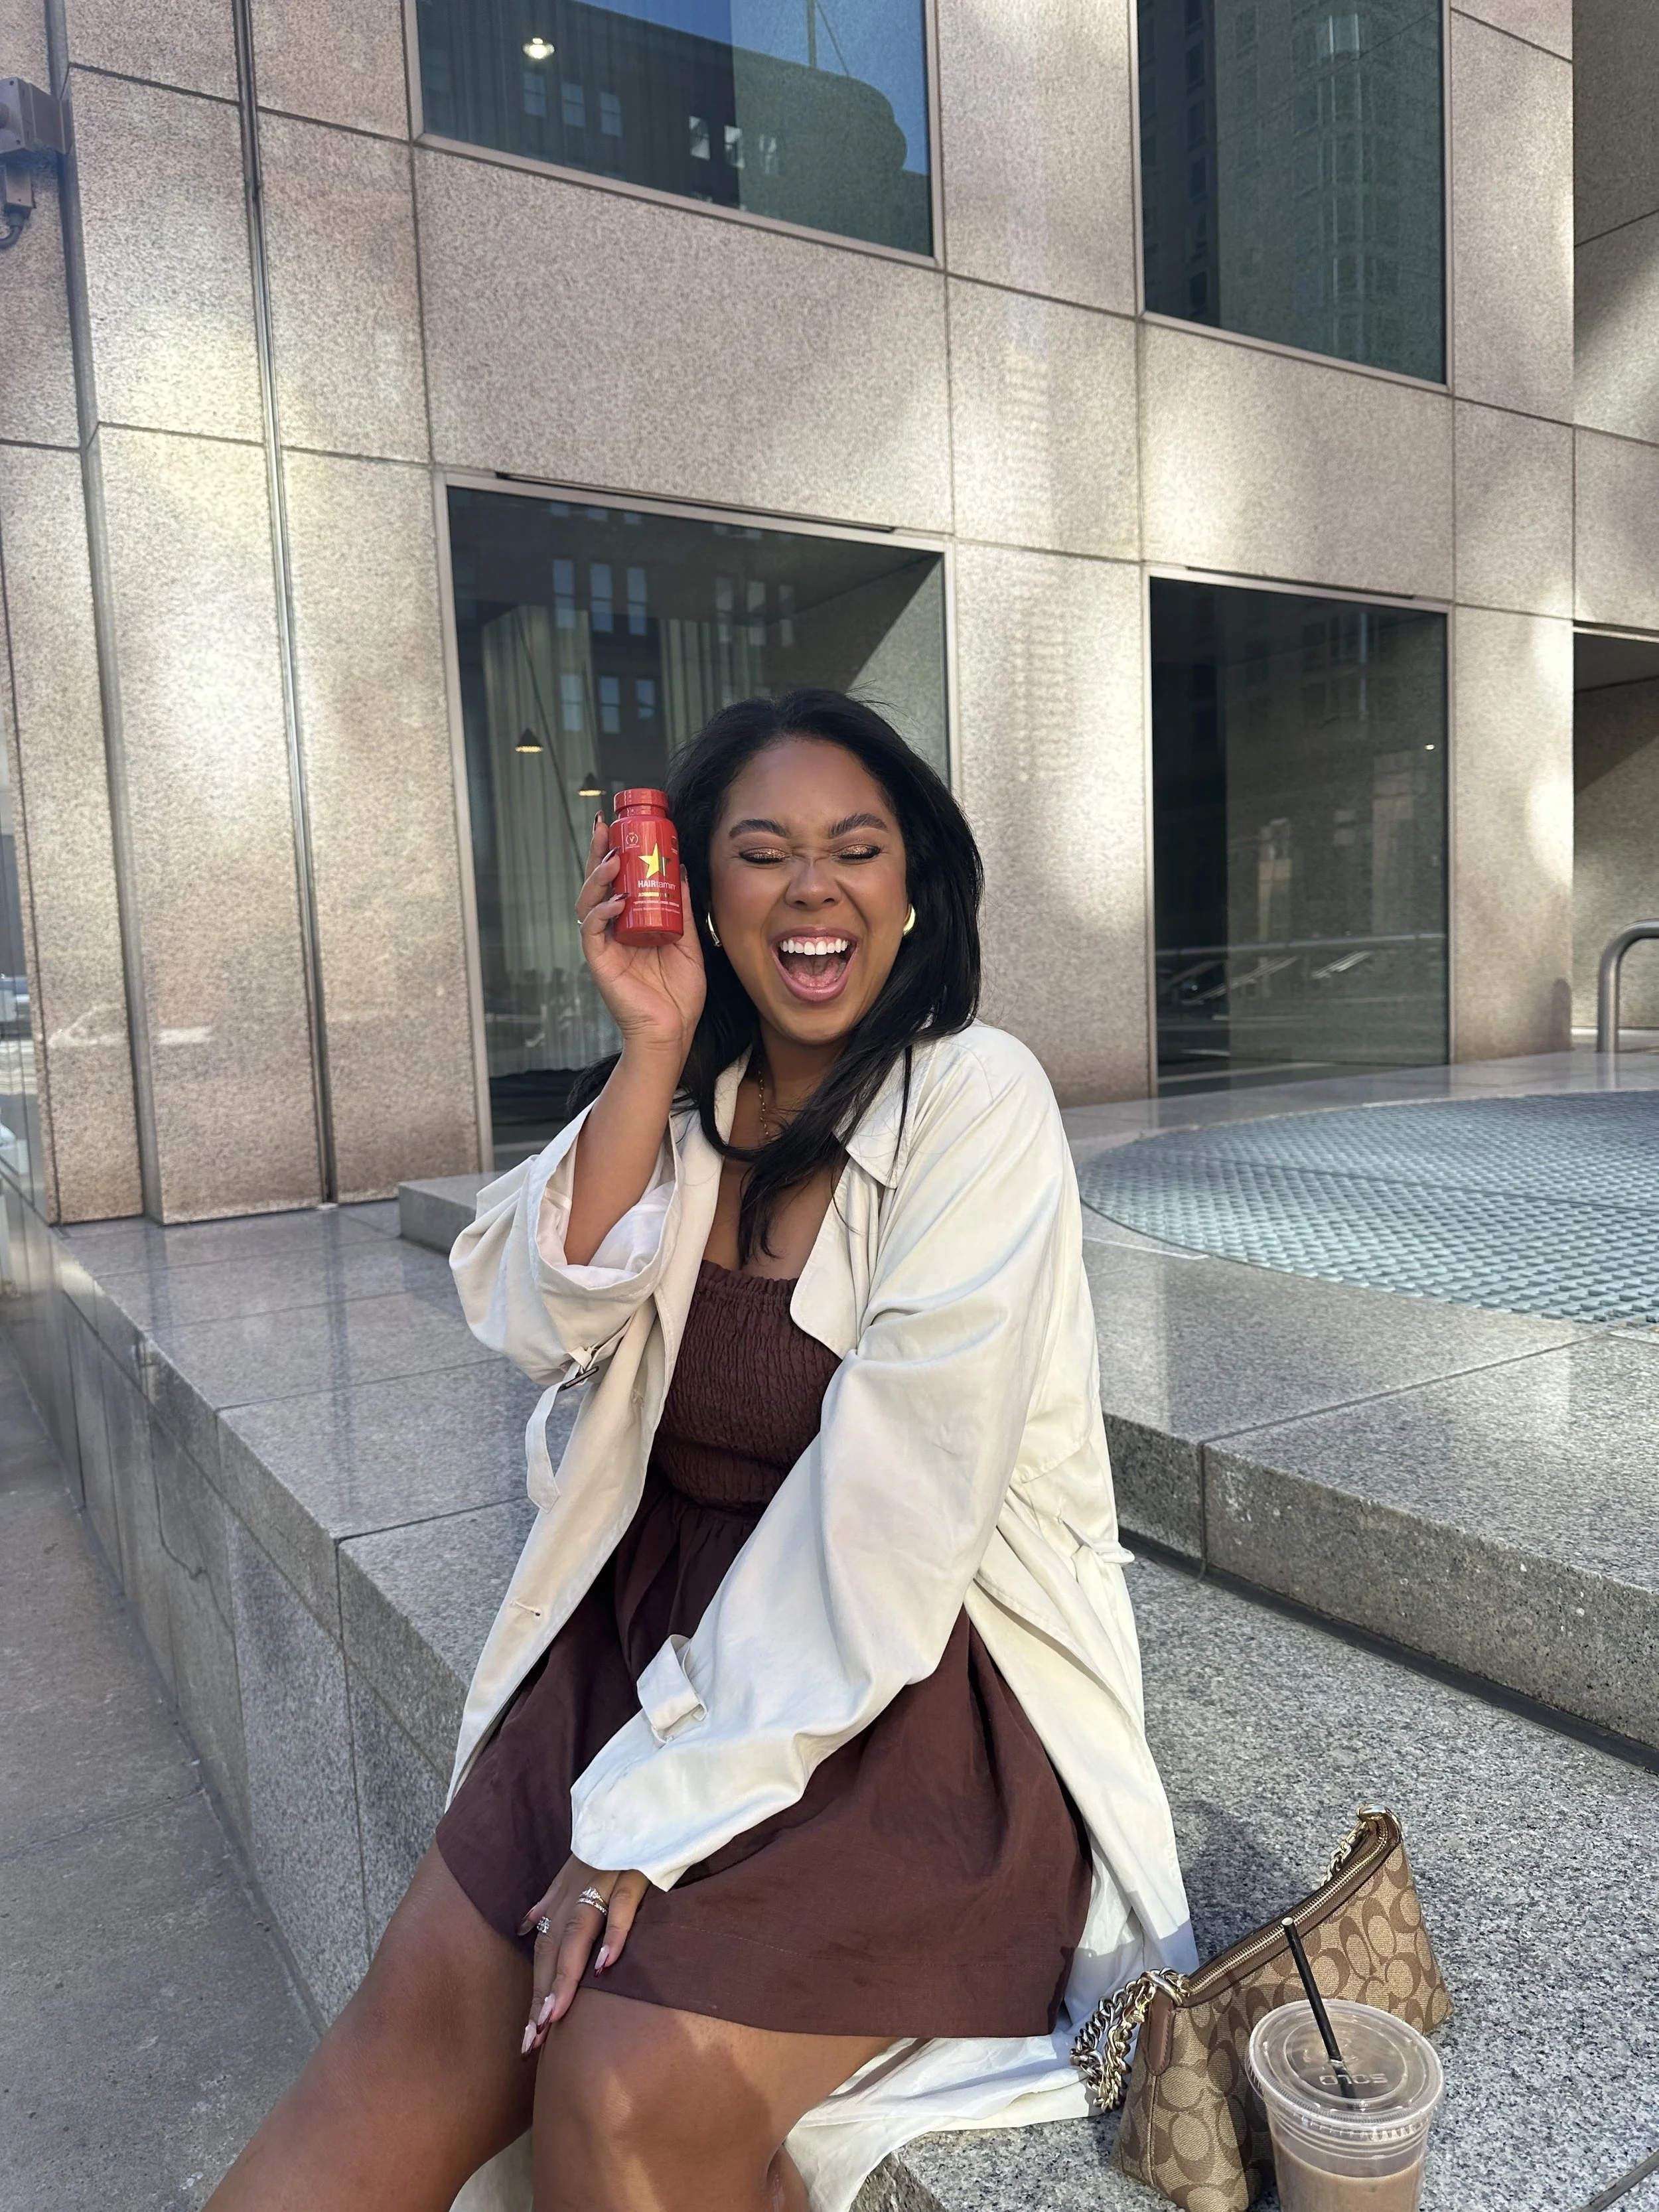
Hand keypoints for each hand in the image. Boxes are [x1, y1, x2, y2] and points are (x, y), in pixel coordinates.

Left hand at [516, 1856, 649, 2055]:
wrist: (642, 1796)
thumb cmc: (613, 1839)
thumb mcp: (577, 1867)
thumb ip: (552, 1899)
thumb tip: (527, 1925)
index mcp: (567, 1894)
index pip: (546, 1951)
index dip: (536, 1993)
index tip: (527, 2040)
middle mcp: (579, 1890)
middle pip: (556, 1948)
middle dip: (543, 1996)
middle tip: (532, 2043)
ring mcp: (607, 1881)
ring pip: (579, 1932)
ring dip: (565, 1974)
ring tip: (554, 2016)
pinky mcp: (635, 1872)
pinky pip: (622, 1906)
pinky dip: (613, 1933)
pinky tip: (605, 1966)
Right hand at [576, 815, 705, 1062]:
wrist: (672, 1031)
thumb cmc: (678, 993)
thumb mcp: (688, 943)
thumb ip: (683, 910)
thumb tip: (682, 871)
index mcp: (631, 921)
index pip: (616, 880)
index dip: (613, 852)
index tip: (620, 825)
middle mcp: (613, 929)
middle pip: (596, 883)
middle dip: (598, 854)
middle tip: (604, 828)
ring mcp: (604, 944)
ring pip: (588, 901)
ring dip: (598, 878)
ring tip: (613, 861)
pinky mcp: (599, 961)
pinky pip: (592, 931)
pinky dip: (601, 912)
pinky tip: (616, 902)